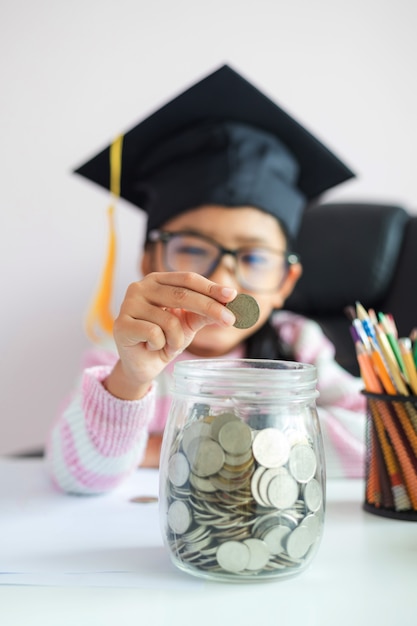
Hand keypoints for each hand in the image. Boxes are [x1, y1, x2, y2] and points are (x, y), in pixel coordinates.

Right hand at [103, 272, 236, 399]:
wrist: (143, 364)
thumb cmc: (165, 339)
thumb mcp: (189, 323)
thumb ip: (206, 312)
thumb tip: (231, 303)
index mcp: (157, 280)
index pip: (188, 279)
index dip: (211, 287)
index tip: (232, 296)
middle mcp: (140, 287)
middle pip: (182, 294)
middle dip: (210, 308)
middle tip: (230, 320)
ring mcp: (128, 304)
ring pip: (170, 321)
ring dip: (178, 339)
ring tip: (169, 345)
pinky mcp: (121, 325)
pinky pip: (155, 334)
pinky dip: (161, 345)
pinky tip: (151, 347)